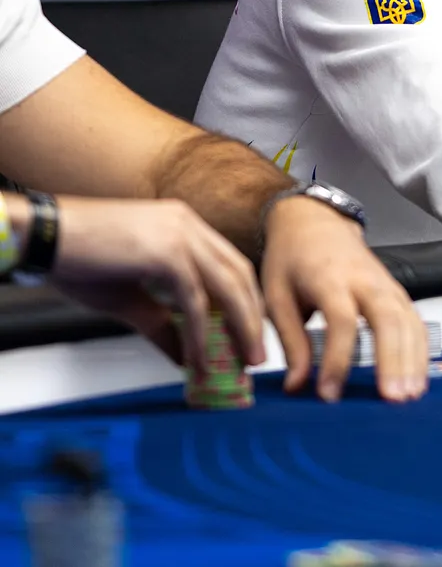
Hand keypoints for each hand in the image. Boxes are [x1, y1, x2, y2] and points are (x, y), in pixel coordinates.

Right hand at [25, 194, 266, 371]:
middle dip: (252, 318)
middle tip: (256, 354)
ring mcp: (180, 235)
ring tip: (243, 361)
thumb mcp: (128, 298)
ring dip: (239, 329)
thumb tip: (184, 356)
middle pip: (238, 275)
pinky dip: (200, 335)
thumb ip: (160, 323)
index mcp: (184, 225)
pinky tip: (199, 359)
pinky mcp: (166, 253)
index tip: (249, 332)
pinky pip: (194, 302)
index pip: (230, 265)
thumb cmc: (75, 260)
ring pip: (227, 288)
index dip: (244, 301)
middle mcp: (189, 225)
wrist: (40, 238)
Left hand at [260, 196, 429, 402]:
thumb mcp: (276, 296)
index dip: (337, 359)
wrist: (315, 223)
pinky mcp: (398, 293)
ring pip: (409, 322)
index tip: (328, 395)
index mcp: (329, 278)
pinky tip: (417, 381)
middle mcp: (366, 280)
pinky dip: (420, 353)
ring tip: (409, 398)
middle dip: (392, 361)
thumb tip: (297, 387)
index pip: (341, 320)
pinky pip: (416, 324)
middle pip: (388, 319)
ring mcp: (388, 285)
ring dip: (412, 361)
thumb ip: (290, 341)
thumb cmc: (291, 260)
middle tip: (392, 399)